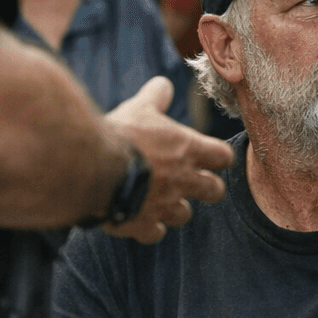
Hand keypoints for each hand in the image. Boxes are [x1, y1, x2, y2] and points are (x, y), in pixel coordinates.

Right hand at [103, 77, 232, 243]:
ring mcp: (165, 205)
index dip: (218, 158)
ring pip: (184, 214)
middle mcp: (183, 180)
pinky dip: (149, 227)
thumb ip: (155, 97)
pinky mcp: (144, 224)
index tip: (209, 157)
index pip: (224, 157)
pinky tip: (139, 217)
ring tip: (158, 199)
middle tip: (189, 181)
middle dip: (205, 187)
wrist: (92, 167)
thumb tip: (163, 83)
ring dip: (175, 208)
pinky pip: (156, 233)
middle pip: (214, 191)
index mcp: (188, 149)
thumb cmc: (120, 134)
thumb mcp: (139, 108)